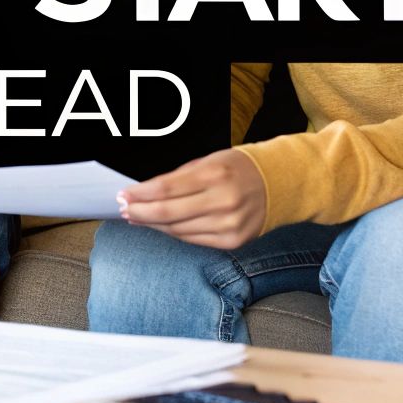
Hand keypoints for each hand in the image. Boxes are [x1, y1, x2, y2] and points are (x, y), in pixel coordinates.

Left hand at [117, 149, 266, 249]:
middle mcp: (223, 201)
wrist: (278, 184)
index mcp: (215, 174)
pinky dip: (174, 233)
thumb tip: (144, 192)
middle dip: (140, 212)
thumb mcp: (209, 161)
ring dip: (153, 224)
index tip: (124, 194)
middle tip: (123, 209)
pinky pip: (193, 240)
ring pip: (178, 230)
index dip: (140, 194)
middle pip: (168, 213)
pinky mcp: (233, 241)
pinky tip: (161, 227)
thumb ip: (178, 177)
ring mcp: (229, 225)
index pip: (166, 188)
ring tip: (137, 217)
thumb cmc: (237, 168)